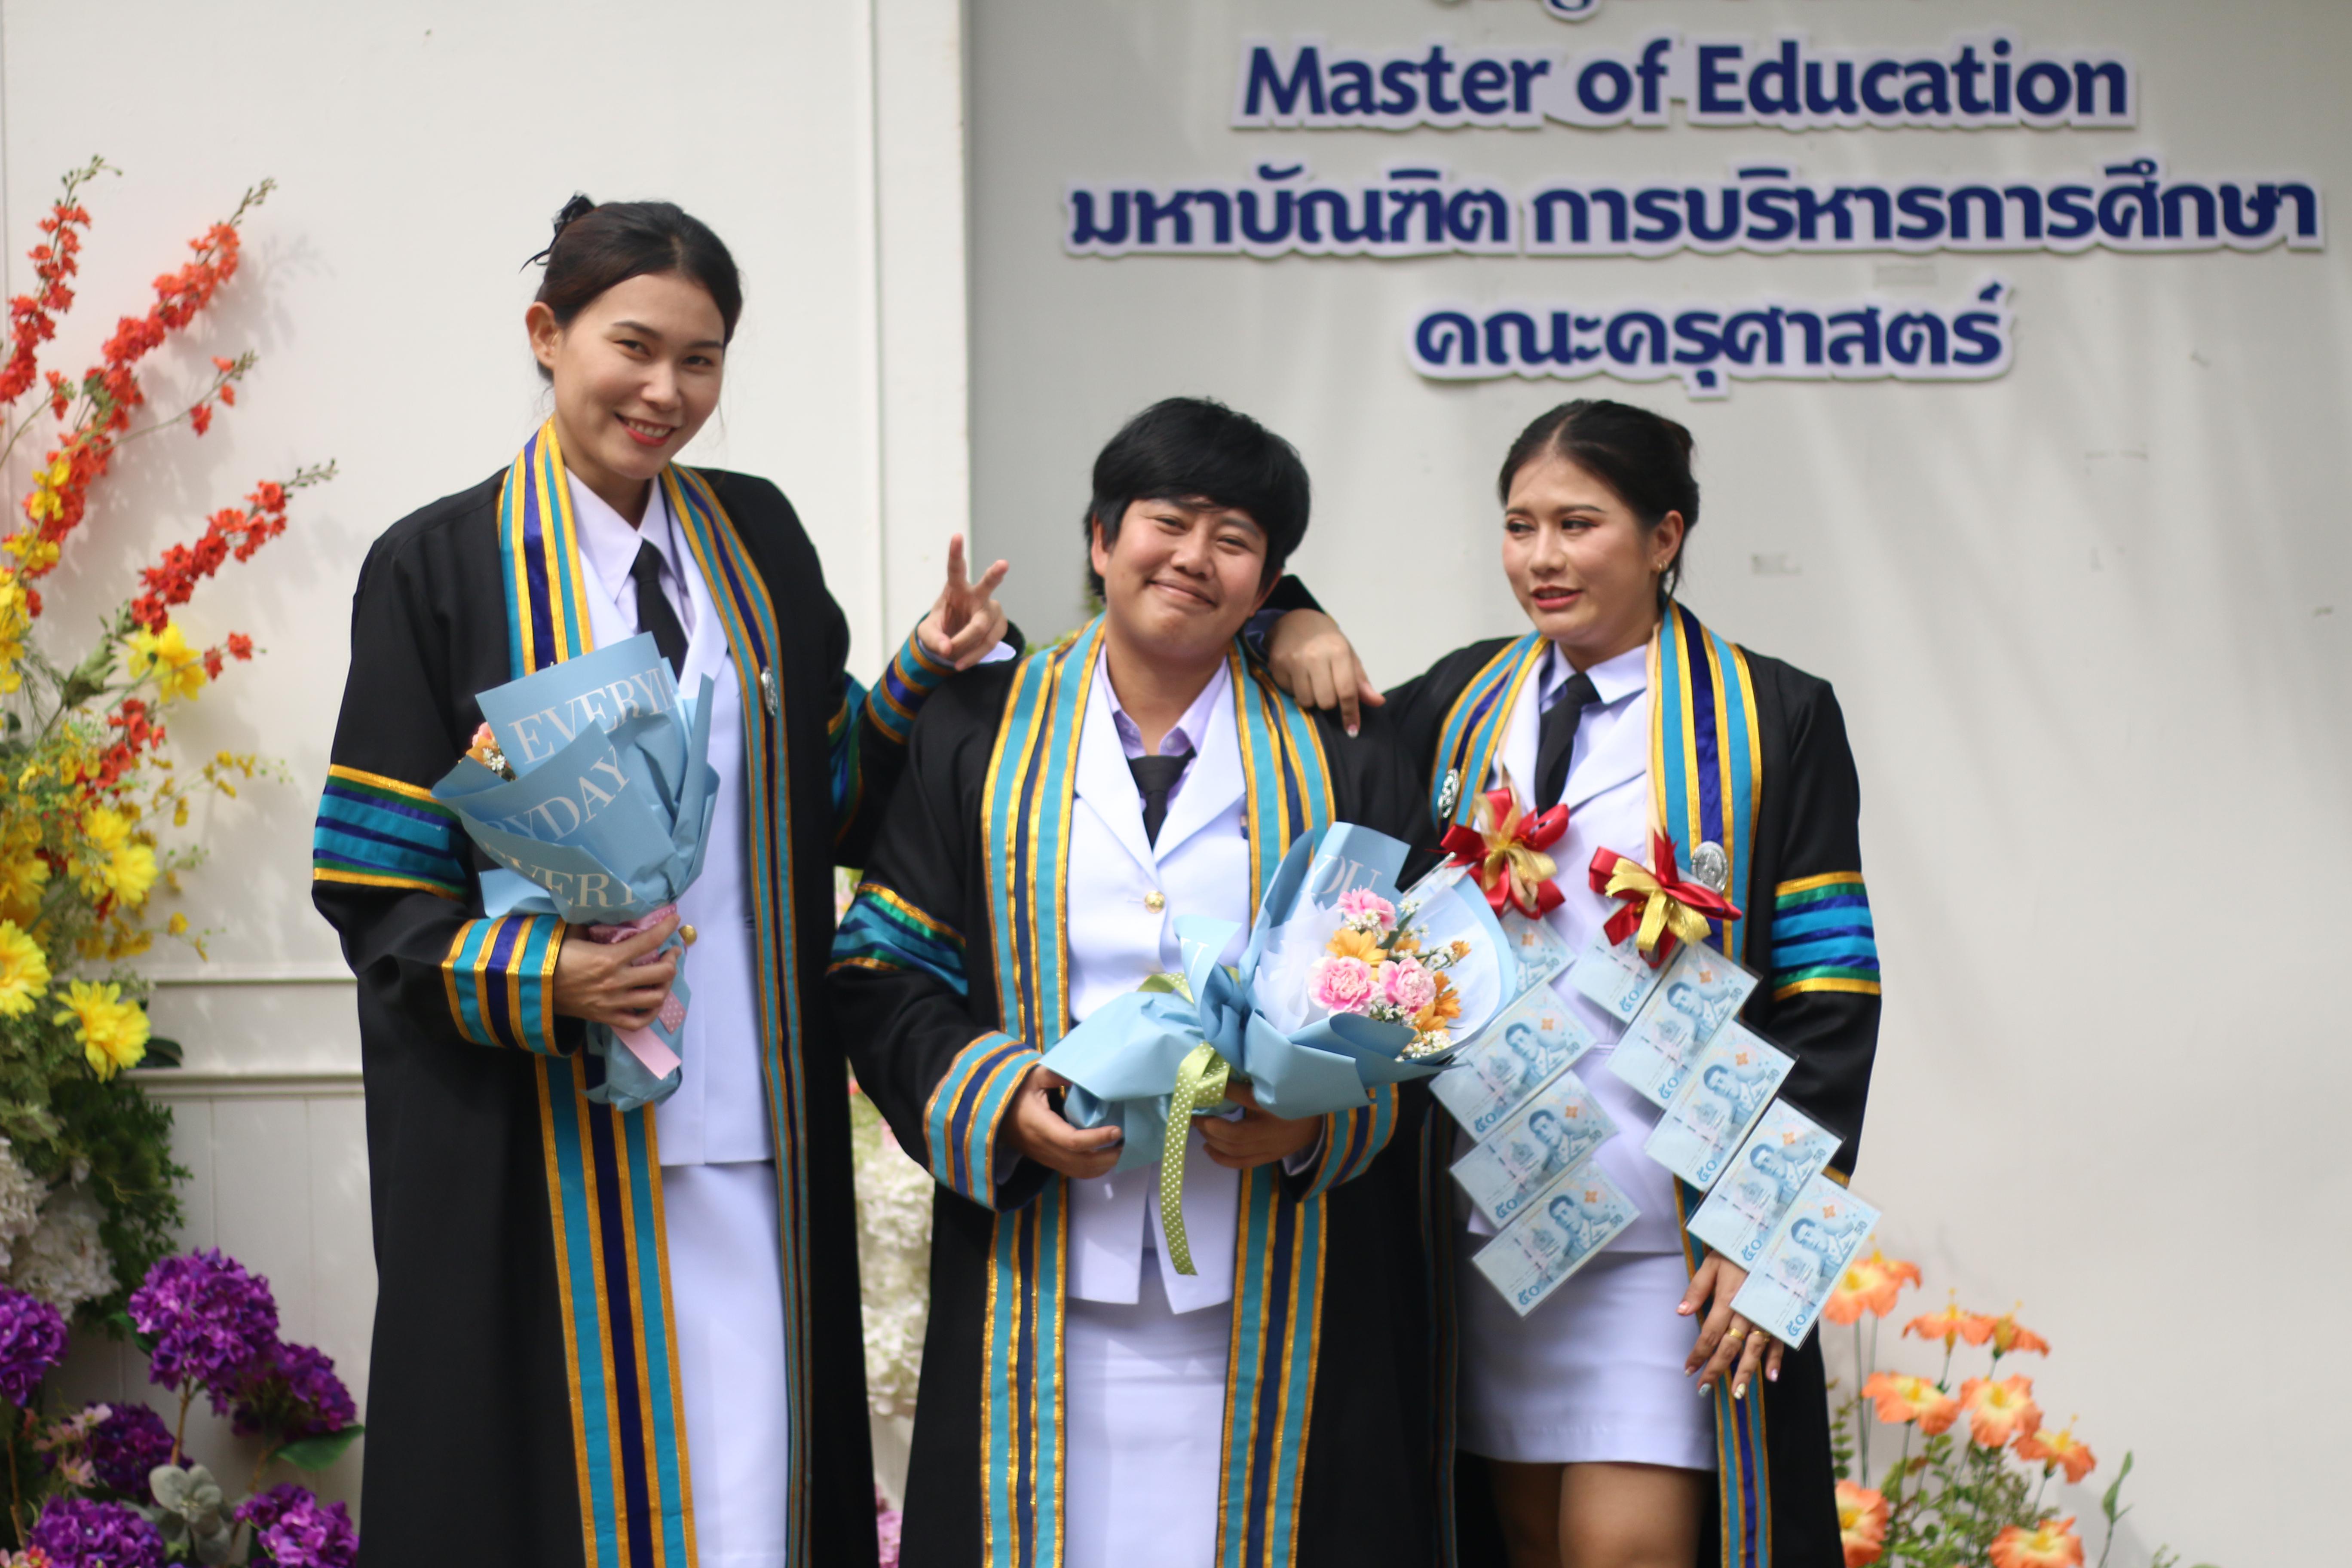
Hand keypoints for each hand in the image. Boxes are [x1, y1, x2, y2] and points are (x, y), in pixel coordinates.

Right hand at [550, 910, 679, 1029]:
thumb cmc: (551, 957)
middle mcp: (616, 982)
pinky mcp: (606, 1018)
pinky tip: (653, 1002)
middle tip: (671, 953)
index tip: (674, 922)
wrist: (532, 988)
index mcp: (609, 958)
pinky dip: (651, 1013)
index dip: (666, 928)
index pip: (649, 941)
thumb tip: (609, 915)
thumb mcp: (572, 933)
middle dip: (672, 960)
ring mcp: (613, 1003)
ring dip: (666, 985)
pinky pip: (638, 1022)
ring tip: (663, 976)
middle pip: (662, 973)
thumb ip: (594, 926)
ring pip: (656, 998)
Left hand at [916, 533, 1010, 670]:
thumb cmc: (941, 630)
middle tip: (1003, 564)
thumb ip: (933, 640)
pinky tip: (962, 662)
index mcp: (955, 588)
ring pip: (982, 628)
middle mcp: (977, 595)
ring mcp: (991, 610)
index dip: (955, 552)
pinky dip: (973, 656)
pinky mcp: (1000, 626)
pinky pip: (988, 644)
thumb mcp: (928, 635)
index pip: (955, 568)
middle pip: (987, 585)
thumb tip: (948, 649)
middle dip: (995, 574)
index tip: (956, 536)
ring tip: (952, 660)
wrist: (954, 645)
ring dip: (965, 646)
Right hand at [1006, 1066, 1122, 1180]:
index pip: (1072, 1141)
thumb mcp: (1033, 1076)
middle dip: (1107, 1156)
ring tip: (1120, 1150)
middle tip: (1126, 1142)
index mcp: (1039, 1125)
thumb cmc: (1015, 1091)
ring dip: (1102, 1165)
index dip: (1097, 1139)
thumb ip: (1058, 1075)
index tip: (1116, 1130)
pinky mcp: (1047, 1161)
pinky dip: (1093, 1169)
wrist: (992, 1112)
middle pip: (1080, 1162)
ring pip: (1078, 1171)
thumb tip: (1087, 1075)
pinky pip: (1073, 1172)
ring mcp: (1045, 1157)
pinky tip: (1105, 1156)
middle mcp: (1043, 1147)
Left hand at [1196, 1080, 1320, 1169]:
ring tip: (1200, 1127)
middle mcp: (1273, 1130)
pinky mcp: (1269, 1157)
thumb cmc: (1294, 1099)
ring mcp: (1271, 1147)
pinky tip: (1208, 1148)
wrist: (1318, 1124)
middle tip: (1196, 1114)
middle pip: (1236, 1134)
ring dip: (1212, 1140)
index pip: (1247, 1099)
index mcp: (1278, 1106)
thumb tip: (1223, 1072)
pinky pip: (1241, 1163)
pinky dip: (1221, 1158)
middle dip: (1210, 1125)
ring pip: (1235, 1150)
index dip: (1225, 1092)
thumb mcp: (1279, 1087)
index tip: (1205, 1085)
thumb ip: (1255, 1081)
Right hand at [1264, 608, 1382, 737]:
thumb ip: (1360, 681)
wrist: (1295, 620)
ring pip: (1306, 701)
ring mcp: (1293, 660)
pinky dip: (1296, 690)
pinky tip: (1298, 676)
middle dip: (1329, 701)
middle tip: (1328, 688)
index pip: (1347, 691)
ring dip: (1312, 698)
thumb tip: (1378, 702)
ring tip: (1312, 682)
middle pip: (1325, 702)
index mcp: (1338, 651)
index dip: (1350, 713)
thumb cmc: (1327, 641)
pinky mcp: (1276, 664)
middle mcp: (1315, 655)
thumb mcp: (1348, 656)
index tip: (1352, 730)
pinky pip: (1289, 694)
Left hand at [1679, 1254, 1783, 1399]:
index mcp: (1727, 1299)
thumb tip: (1681, 1312)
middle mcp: (1746, 1312)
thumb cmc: (1737, 1251)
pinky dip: (1776, 1359)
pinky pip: (1779, 1340)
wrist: (1772, 1239)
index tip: (1688, 1370)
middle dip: (1716, 1369)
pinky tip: (1771, 1377)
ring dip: (1745, 1373)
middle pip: (1730, 1348)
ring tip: (1736, 1393)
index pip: (1709, 1334)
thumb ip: (1697, 1289)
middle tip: (1704, 1389)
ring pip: (1754, 1350)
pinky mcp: (1781, 1315)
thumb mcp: (1711, 1263)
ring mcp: (1765, 1315)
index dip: (1698, 1354)